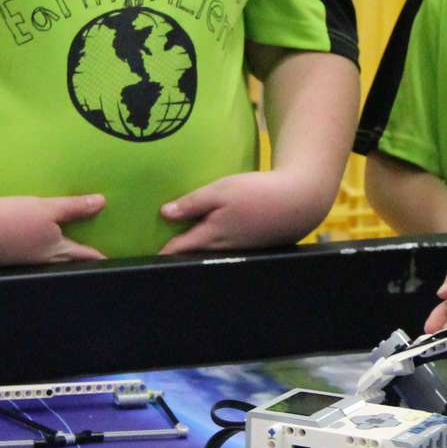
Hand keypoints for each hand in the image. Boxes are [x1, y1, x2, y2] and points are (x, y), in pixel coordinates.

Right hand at [0, 192, 106, 266]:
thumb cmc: (10, 219)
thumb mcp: (46, 208)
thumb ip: (75, 207)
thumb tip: (102, 203)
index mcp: (56, 252)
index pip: (84, 256)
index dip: (97, 258)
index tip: (109, 262)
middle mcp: (43, 265)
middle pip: (67, 265)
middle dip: (80, 265)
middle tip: (91, 265)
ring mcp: (25, 268)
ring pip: (49, 267)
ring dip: (60, 264)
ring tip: (67, 261)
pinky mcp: (7, 266)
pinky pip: (31, 266)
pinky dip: (39, 262)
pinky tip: (34, 257)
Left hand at [160, 168, 330, 253]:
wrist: (299, 201)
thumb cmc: (257, 192)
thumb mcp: (221, 190)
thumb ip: (193, 203)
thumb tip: (164, 214)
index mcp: (211, 235)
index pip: (179, 249)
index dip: (162, 252)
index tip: (147, 257)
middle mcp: (223, 248)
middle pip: (194, 255)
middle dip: (178, 256)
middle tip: (162, 255)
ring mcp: (239, 250)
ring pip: (210, 255)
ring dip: (197, 253)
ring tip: (184, 250)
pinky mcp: (253, 247)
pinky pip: (226, 251)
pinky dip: (216, 248)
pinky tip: (215, 241)